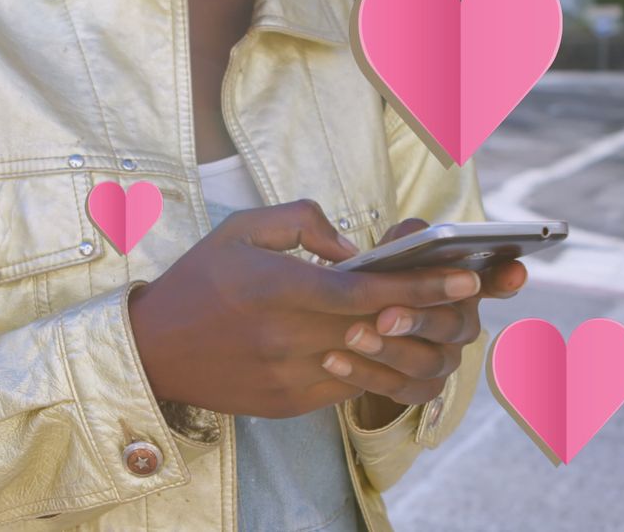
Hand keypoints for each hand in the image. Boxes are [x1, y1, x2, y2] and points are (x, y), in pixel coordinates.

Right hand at [129, 201, 484, 418]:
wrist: (153, 350)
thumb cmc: (200, 281)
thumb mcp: (241, 228)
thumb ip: (303, 221)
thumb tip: (354, 247)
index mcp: (277, 288)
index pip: (366, 292)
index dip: (421, 286)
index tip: (465, 276)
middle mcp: (286, 337)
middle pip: (379, 328)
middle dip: (430, 312)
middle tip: (470, 295)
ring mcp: (289, 376)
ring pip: (368, 362)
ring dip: (405, 342)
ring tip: (433, 320)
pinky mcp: (287, 403)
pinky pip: (345, 385)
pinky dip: (369, 364)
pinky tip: (382, 344)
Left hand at [320, 219, 526, 417]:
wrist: (343, 323)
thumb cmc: (377, 277)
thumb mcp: (390, 252)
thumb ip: (406, 238)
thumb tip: (414, 236)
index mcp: (463, 286)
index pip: (496, 279)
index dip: (507, 277)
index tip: (512, 272)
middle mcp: (462, 325)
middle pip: (454, 325)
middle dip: (420, 320)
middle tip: (386, 315)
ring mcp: (444, 360)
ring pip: (425, 362)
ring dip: (388, 350)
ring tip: (352, 335)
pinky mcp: (418, 390)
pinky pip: (397, 389)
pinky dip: (364, 375)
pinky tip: (333, 360)